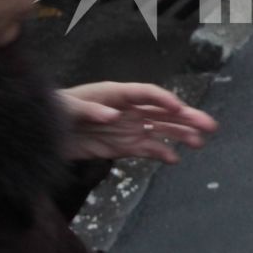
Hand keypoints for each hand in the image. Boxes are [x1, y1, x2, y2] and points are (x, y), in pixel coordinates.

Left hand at [56, 81, 217, 162]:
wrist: (44, 133)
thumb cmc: (54, 111)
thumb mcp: (66, 108)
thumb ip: (89, 110)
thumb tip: (113, 116)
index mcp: (116, 94)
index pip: (146, 93)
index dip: (163, 99)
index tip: (178, 107)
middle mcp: (128, 109)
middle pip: (162, 111)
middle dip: (186, 117)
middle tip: (209, 125)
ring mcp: (128, 128)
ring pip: (161, 130)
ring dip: (181, 135)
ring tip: (200, 142)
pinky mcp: (123, 146)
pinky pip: (147, 149)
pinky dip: (161, 153)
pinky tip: (175, 159)